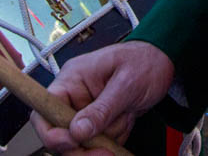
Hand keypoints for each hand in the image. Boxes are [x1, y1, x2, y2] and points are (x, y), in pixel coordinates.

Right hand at [28, 41, 173, 153]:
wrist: (163, 63)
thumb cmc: (144, 61)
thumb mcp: (125, 83)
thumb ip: (101, 108)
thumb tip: (77, 131)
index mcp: (72, 80)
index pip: (44, 110)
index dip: (50, 132)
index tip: (71, 142)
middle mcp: (74, 98)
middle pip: (60, 136)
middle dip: (82, 148)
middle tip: (104, 152)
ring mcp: (87, 113)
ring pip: (82, 145)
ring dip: (104, 143)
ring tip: (124, 123)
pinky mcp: (100, 125)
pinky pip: (100, 145)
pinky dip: (114, 142)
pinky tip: (127, 123)